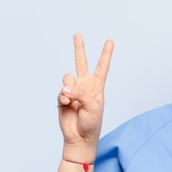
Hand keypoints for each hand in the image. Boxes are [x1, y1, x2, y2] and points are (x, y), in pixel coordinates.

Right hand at [57, 34, 113, 149]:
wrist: (79, 137)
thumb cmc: (91, 123)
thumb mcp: (93, 106)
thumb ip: (81, 93)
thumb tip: (66, 88)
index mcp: (97, 87)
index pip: (102, 66)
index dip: (106, 54)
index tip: (110, 41)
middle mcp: (85, 86)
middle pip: (81, 63)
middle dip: (79, 48)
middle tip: (77, 35)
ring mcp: (73, 91)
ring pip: (68, 78)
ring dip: (69, 88)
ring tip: (72, 100)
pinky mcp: (62, 97)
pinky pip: (61, 90)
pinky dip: (63, 97)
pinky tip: (66, 104)